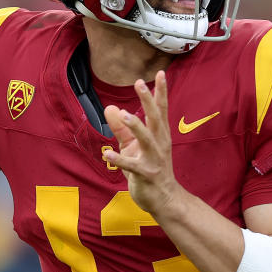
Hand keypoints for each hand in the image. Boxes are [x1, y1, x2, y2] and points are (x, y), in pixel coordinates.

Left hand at [103, 71, 181, 214]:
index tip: (160, 73)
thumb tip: (111, 108)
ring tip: (124, 115)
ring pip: (146, 139)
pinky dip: (119, 159)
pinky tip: (107, 153)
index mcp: (160, 134)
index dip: (160, 91)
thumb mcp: (133, 146)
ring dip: (136, 127)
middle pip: (155, 118)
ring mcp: (154, 159)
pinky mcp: (146, 174)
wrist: (164, 198)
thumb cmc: (149, 168)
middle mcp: (160, 143)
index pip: (161, 109)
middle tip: (140, 83)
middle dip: (148, 100)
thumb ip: (121, 128)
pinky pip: (131, 166)